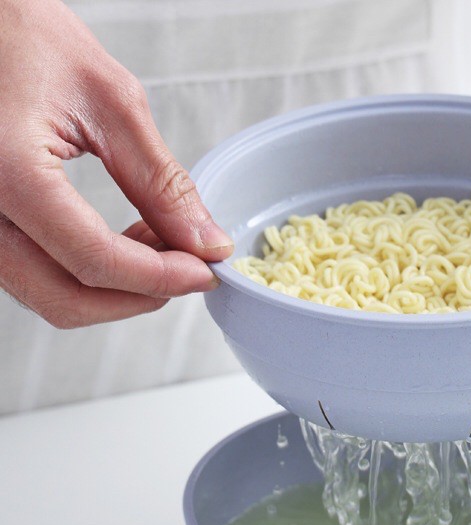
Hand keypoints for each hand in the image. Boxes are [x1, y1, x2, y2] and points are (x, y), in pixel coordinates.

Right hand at [0, 0, 232, 327]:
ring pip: (50, 295)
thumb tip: (206, 241)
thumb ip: (161, 182)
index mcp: (6, 172)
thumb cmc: (20, 32)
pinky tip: (123, 242)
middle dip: (140, 295)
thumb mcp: (110, 100)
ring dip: (116, 289)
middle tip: (188, 268)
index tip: (206, 270)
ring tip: (160, 247)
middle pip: (67, 300)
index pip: (96, 261)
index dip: (162, 278)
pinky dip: (87, 274)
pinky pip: (35, 275)